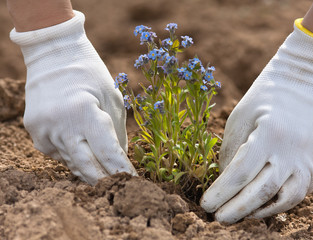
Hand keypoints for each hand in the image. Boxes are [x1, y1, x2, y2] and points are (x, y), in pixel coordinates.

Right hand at [10, 11, 136, 184]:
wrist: (54, 55)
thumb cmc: (91, 75)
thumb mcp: (113, 100)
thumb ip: (117, 134)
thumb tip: (118, 162)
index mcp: (85, 112)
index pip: (107, 154)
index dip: (122, 171)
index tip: (133, 183)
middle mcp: (61, 125)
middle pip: (87, 168)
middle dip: (105, 181)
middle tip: (119, 188)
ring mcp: (44, 130)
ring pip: (73, 163)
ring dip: (90, 168)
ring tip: (104, 171)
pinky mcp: (35, 132)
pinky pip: (58, 153)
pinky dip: (73, 154)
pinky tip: (80, 146)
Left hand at [201, 21, 312, 222]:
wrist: (303, 84)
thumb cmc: (264, 97)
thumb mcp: (239, 118)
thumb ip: (231, 152)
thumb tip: (225, 182)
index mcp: (269, 135)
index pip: (240, 174)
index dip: (221, 193)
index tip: (206, 205)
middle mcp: (292, 152)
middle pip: (260, 192)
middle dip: (236, 209)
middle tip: (218, 219)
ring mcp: (309, 162)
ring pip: (283, 200)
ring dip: (258, 211)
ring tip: (239, 215)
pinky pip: (296, 195)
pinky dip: (277, 204)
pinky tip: (261, 205)